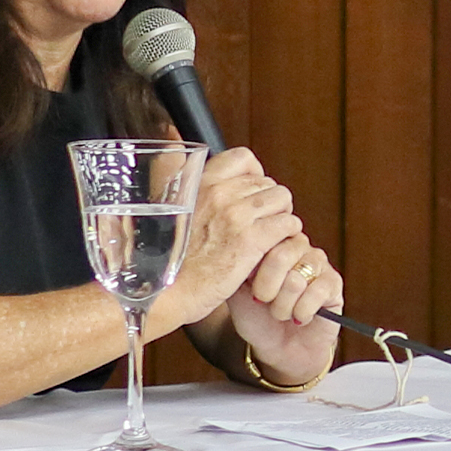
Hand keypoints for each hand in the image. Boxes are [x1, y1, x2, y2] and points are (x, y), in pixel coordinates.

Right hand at [166, 146, 307, 326]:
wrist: (163, 293)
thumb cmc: (167, 261)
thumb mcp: (173, 214)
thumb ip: (193, 195)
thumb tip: (210, 180)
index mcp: (198, 184)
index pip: (242, 157)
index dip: (255, 173)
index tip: (252, 192)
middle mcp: (218, 193)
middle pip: (266, 181)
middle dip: (269, 201)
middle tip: (264, 221)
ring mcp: (235, 215)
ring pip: (281, 198)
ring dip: (282, 215)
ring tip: (271, 233)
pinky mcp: (251, 240)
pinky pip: (287, 224)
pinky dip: (288, 234)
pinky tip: (276, 246)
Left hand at [238, 232, 346, 384]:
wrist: (277, 346)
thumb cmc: (256, 316)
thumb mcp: (235, 290)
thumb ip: (237, 265)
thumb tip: (241, 250)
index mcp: (273, 242)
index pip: (265, 239)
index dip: (255, 270)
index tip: (249, 289)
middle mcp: (298, 247)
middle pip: (282, 256)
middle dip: (267, 288)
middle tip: (263, 302)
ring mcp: (318, 263)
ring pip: (298, 278)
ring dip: (284, 305)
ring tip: (281, 313)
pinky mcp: (334, 284)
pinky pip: (318, 292)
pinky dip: (302, 312)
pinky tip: (299, 318)